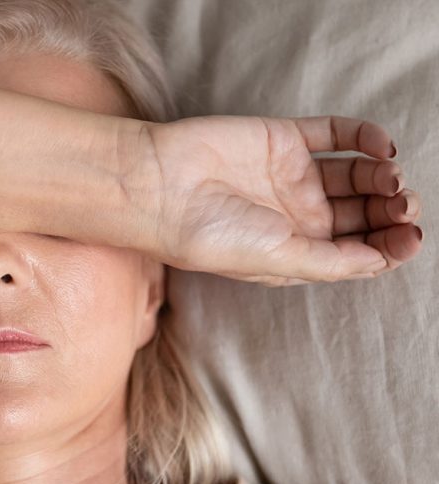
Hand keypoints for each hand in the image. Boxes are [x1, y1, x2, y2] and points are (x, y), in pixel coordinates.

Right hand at [138, 115, 422, 285]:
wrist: (160, 187)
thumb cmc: (207, 235)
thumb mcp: (276, 262)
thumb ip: (332, 262)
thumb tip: (381, 260)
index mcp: (294, 252)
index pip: (356, 251)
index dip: (389, 246)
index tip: (409, 239)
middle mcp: (296, 217)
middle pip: (362, 213)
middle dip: (391, 211)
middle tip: (404, 204)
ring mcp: (290, 176)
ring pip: (356, 174)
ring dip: (383, 175)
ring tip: (391, 176)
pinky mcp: (283, 139)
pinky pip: (335, 134)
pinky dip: (365, 137)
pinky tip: (379, 146)